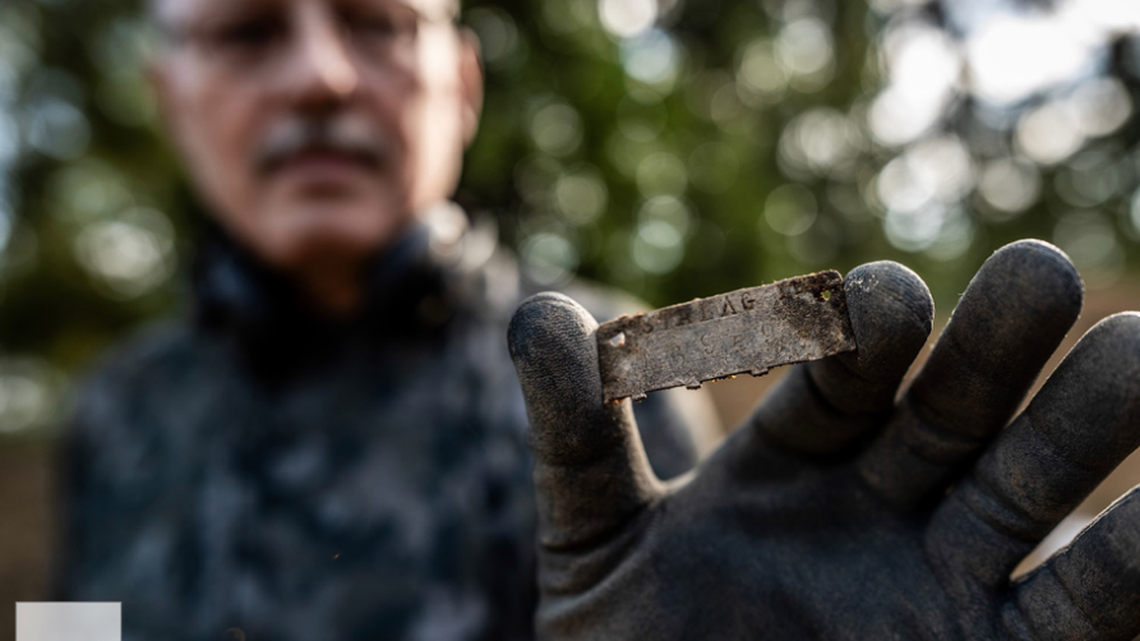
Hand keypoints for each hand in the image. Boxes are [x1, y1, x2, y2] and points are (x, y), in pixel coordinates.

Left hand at [507, 240, 1139, 640]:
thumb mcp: (596, 547)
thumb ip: (579, 437)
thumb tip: (538, 310)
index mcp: (794, 466)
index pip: (842, 375)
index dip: (862, 334)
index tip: (882, 300)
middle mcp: (886, 509)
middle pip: (954, 410)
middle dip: (994, 347)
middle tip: (1036, 274)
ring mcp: (951, 584)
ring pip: (1033, 491)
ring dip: (1087, 424)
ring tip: (1138, 352)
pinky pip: (1087, 611)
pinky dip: (1134, 559)